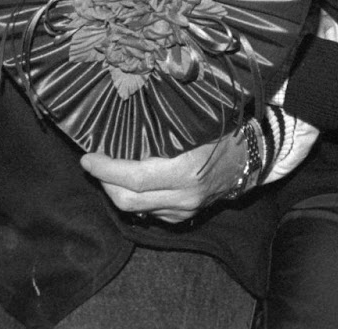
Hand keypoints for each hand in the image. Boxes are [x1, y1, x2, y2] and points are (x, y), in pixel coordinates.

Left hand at [80, 133, 247, 223]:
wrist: (250, 160)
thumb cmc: (222, 133)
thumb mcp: (194, 125)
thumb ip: (160, 128)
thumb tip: (122, 118)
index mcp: (185, 172)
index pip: (134, 178)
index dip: (106, 170)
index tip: (88, 158)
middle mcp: (183, 197)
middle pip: (128, 201)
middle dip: (104, 183)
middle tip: (94, 164)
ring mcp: (182, 211)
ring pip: (135, 210)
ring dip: (116, 191)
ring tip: (108, 171)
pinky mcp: (181, 218)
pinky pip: (148, 212)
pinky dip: (134, 198)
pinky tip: (129, 182)